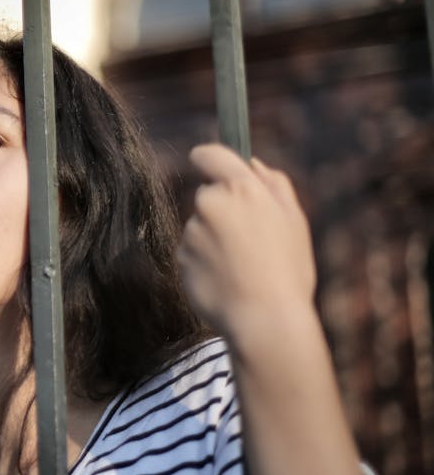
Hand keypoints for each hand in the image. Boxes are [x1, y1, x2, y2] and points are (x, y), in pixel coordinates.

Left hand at [177, 144, 316, 341]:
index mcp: (241, 188)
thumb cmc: (287, 270)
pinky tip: (227, 279)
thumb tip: (252, 164)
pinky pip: (192, 252)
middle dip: (223, 209)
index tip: (211, 166)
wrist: (265, 320)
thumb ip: (274, 184)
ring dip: (214, 238)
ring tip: (243, 265)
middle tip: (251, 238)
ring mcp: (191, 232)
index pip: (208, 154)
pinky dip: (205, 261)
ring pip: (200, 226)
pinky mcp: (180, 258)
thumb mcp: (294, 220)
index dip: (209, 159)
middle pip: (207, 194)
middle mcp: (209, 204)